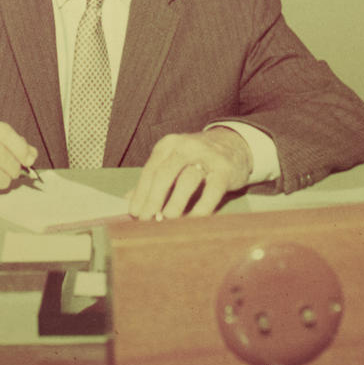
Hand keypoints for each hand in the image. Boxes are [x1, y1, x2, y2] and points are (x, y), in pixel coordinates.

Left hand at [127, 128, 252, 219]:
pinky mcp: (224, 169)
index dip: (141, 192)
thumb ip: (153, 179)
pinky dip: (202, 207)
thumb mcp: (173, 161)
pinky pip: (212, 190)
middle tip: (147, 220)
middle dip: (154, 198)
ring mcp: (206, 157)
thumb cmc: (196, 158)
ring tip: (167, 220)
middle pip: (165, 173)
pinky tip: (194, 220)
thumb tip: (129, 201)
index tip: (134, 213)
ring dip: (175, 202)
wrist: (233, 144)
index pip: (150, 169)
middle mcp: (185, 147)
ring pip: (187, 180)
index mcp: (169, 145)